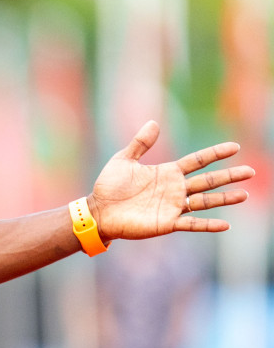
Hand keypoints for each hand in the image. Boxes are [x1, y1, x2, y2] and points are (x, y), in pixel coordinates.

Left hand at [91, 120, 253, 241]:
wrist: (98, 211)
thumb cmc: (108, 186)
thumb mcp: (123, 160)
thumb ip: (140, 143)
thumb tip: (154, 122)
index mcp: (167, 173)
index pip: (197, 161)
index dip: (215, 154)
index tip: (234, 147)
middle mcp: (175, 189)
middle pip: (208, 180)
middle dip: (229, 176)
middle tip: (250, 171)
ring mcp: (172, 206)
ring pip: (205, 201)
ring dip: (224, 198)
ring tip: (244, 195)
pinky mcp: (167, 223)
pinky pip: (192, 223)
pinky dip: (208, 224)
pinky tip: (225, 225)